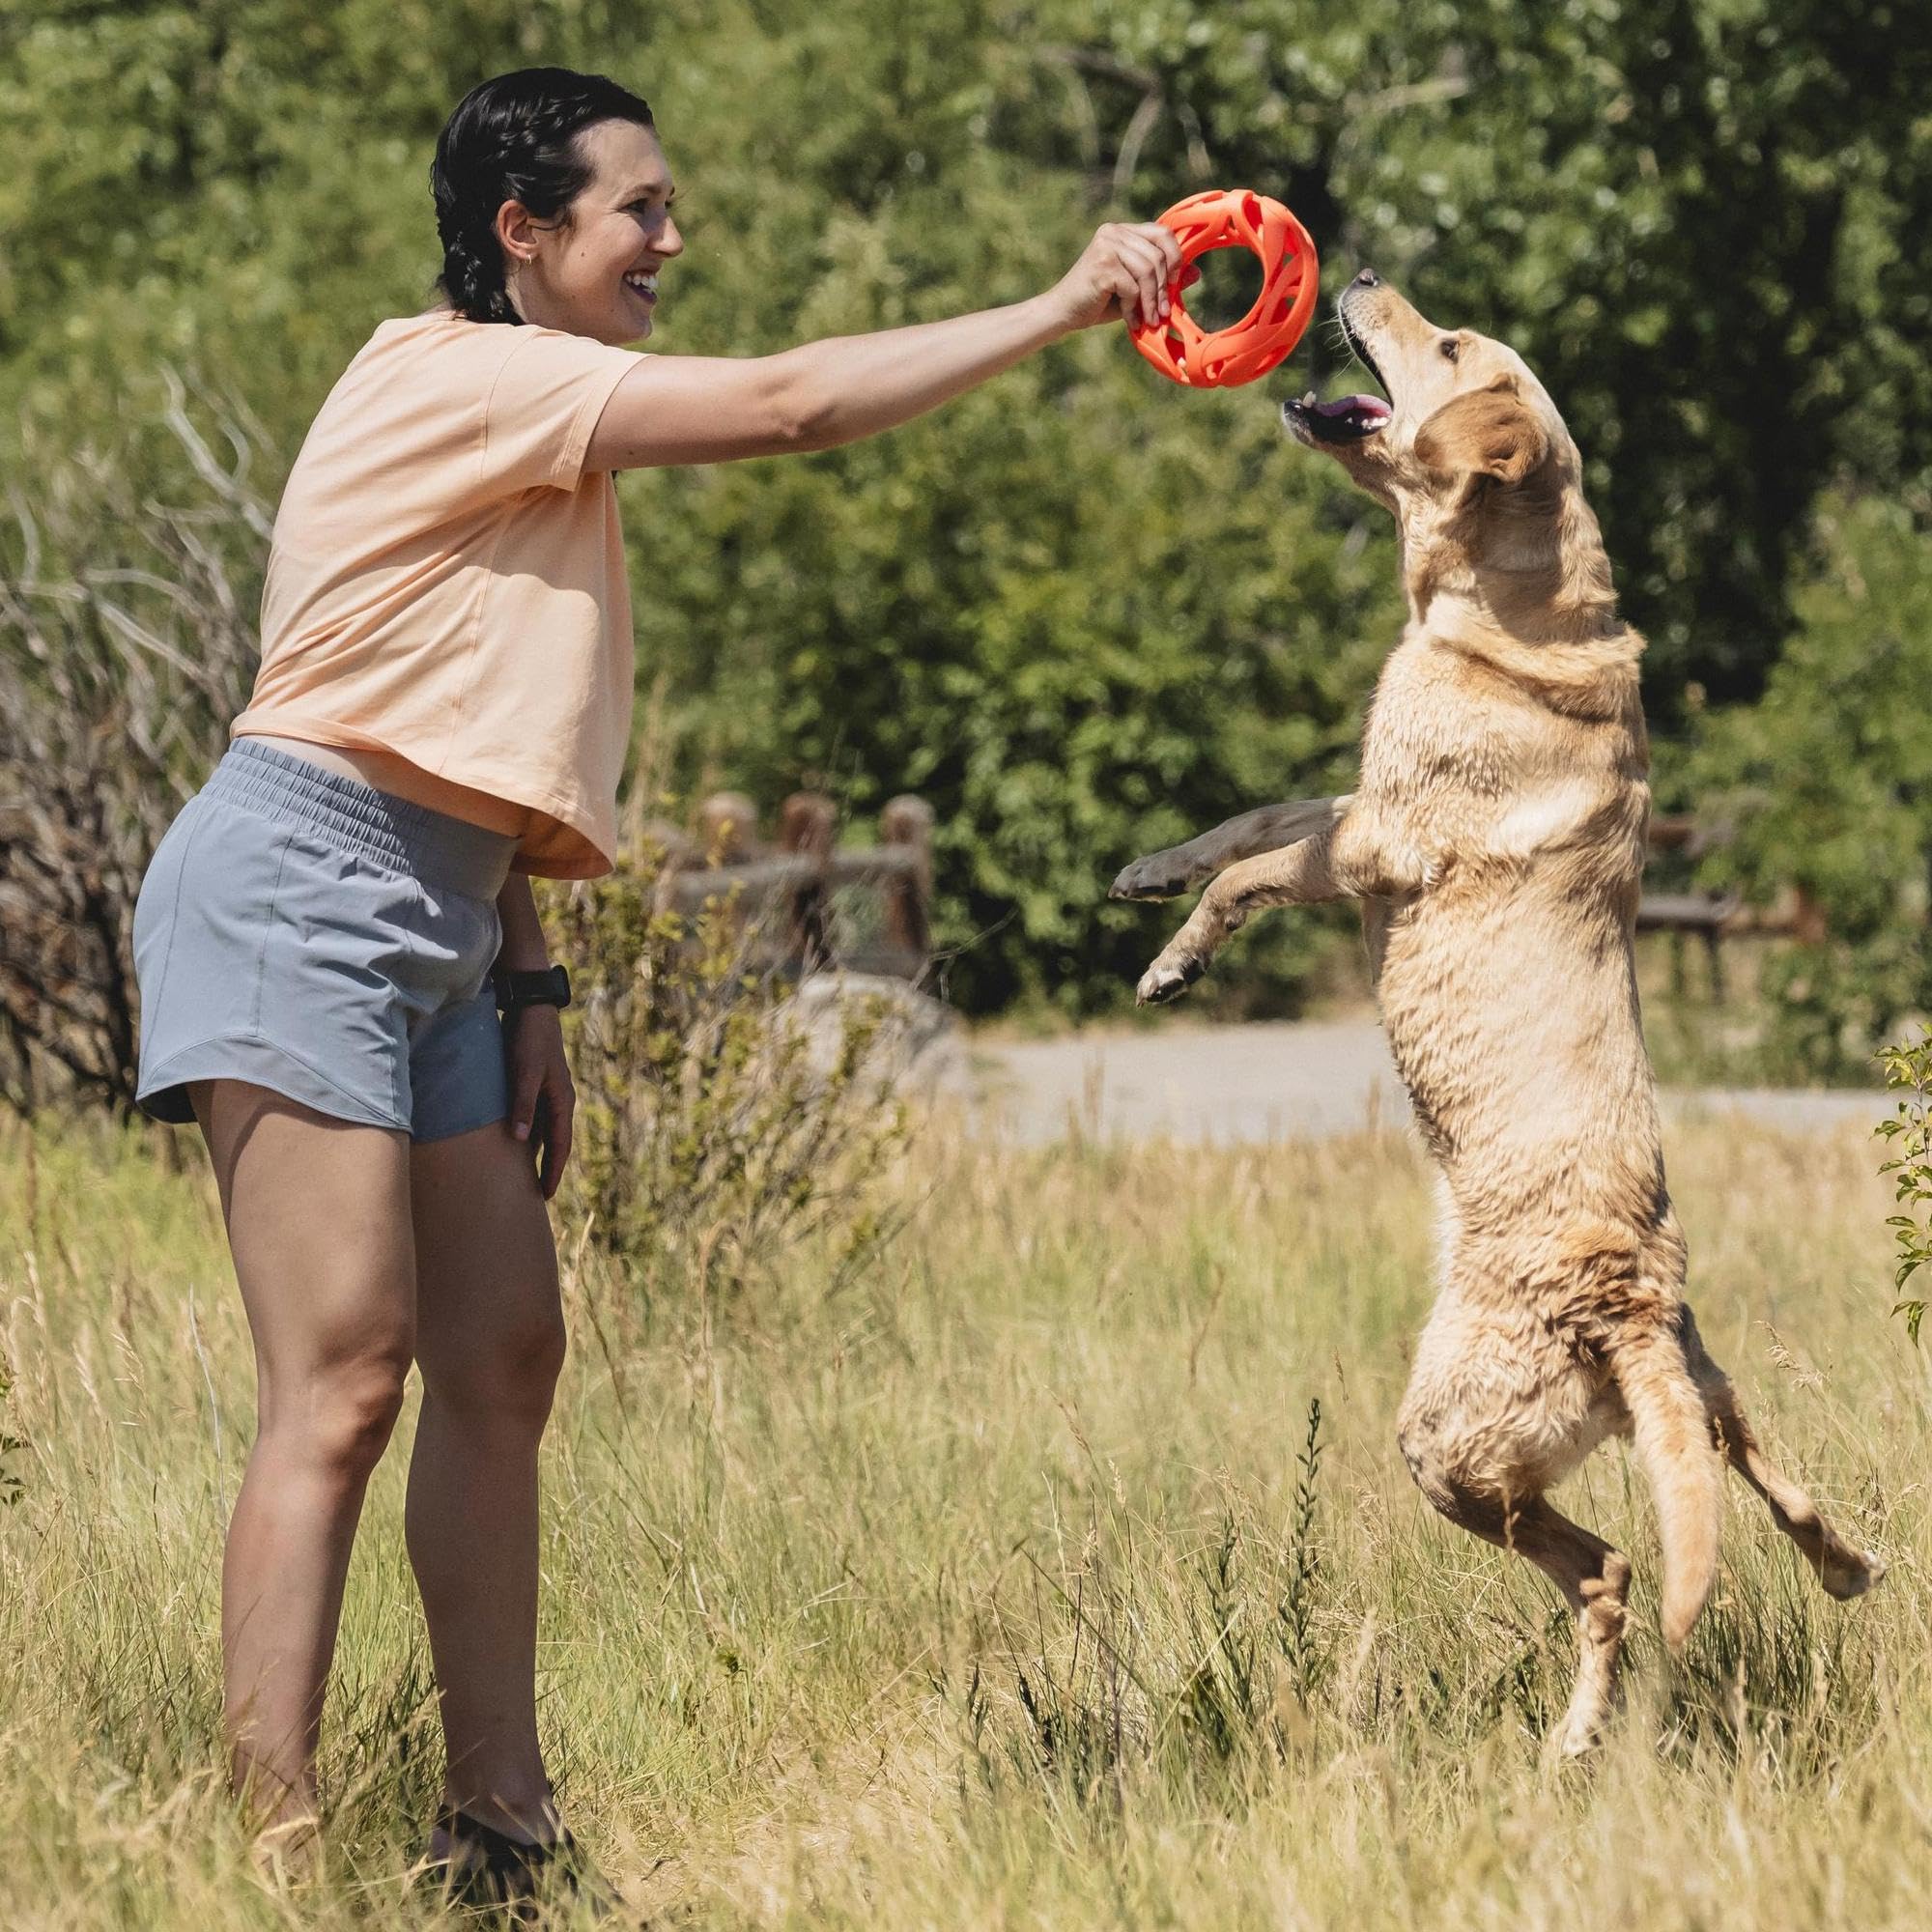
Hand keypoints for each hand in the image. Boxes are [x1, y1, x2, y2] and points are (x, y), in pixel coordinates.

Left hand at [504, 1004, 573, 1199]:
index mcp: (563, 1100)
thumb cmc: (528, 1039)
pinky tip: (517, 1142)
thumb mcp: (525, 1072)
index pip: (560, 1145)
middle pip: (556, 1142)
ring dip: (539, 1153)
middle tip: (539, 1193)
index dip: (553, 1171)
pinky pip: (536, 1118)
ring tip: (528, 1174)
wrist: (531, 1007)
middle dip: (549, 1167)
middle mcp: (560, 1099)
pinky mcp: (537, 1083)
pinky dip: (530, 1134)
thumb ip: (523, 1104)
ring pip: (546, 1130)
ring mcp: (549, 1092)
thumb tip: (519, 1140)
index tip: (546, 1195)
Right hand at [1048, 221, 1184, 333]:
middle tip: (1161, 313)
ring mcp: (1106, 246)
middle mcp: (1114, 232)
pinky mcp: (1101, 265)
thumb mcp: (1136, 290)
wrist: (1063, 313)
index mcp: (1123, 232)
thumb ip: (1162, 279)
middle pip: (1157, 254)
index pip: (1162, 232)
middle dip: (1163, 288)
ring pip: (1148, 270)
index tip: (1174, 284)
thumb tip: (1196, 273)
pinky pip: (1131, 286)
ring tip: (1147, 320)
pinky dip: (1132, 307)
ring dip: (1150, 301)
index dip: (1175, 257)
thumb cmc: (1099, 302)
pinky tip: (1127, 320)